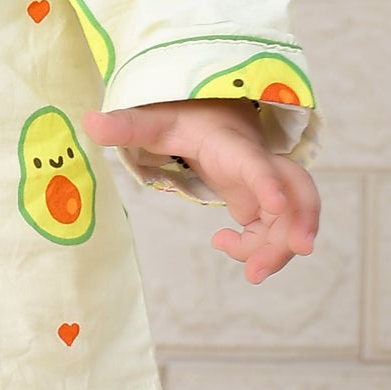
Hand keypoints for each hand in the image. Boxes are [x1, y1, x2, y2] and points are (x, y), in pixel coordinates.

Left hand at [82, 99, 318, 283]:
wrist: (211, 114)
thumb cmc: (185, 117)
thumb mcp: (155, 121)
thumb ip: (127, 125)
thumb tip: (88, 122)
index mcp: (233, 144)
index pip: (256, 161)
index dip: (269, 181)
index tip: (277, 205)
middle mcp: (259, 164)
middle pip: (297, 190)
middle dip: (302, 220)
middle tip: (298, 252)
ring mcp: (266, 185)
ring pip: (291, 217)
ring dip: (280, 247)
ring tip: (252, 275)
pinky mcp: (263, 204)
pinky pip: (273, 231)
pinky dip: (258, 248)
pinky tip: (222, 244)